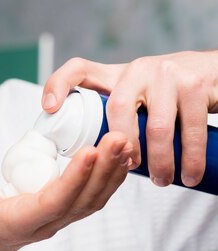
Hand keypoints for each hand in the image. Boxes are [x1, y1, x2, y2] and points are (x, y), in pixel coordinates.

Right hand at [0, 132, 132, 250]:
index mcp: (17, 221)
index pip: (51, 202)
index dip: (71, 179)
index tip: (89, 151)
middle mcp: (45, 224)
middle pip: (82, 200)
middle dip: (103, 170)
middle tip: (119, 136)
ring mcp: (58, 220)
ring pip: (94, 200)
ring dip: (113, 172)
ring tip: (127, 140)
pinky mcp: (64, 210)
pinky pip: (93, 196)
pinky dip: (110, 177)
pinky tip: (120, 154)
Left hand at [42, 51, 217, 186]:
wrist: (214, 72)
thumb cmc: (166, 95)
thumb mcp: (134, 96)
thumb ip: (111, 115)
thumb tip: (85, 155)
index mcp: (114, 76)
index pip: (78, 69)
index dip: (58, 84)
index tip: (49, 108)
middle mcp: (137, 70)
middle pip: (118, 110)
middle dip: (122, 149)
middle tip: (130, 169)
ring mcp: (167, 74)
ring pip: (156, 128)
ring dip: (160, 162)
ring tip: (162, 180)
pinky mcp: (195, 83)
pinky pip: (189, 129)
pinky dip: (191, 158)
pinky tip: (189, 175)